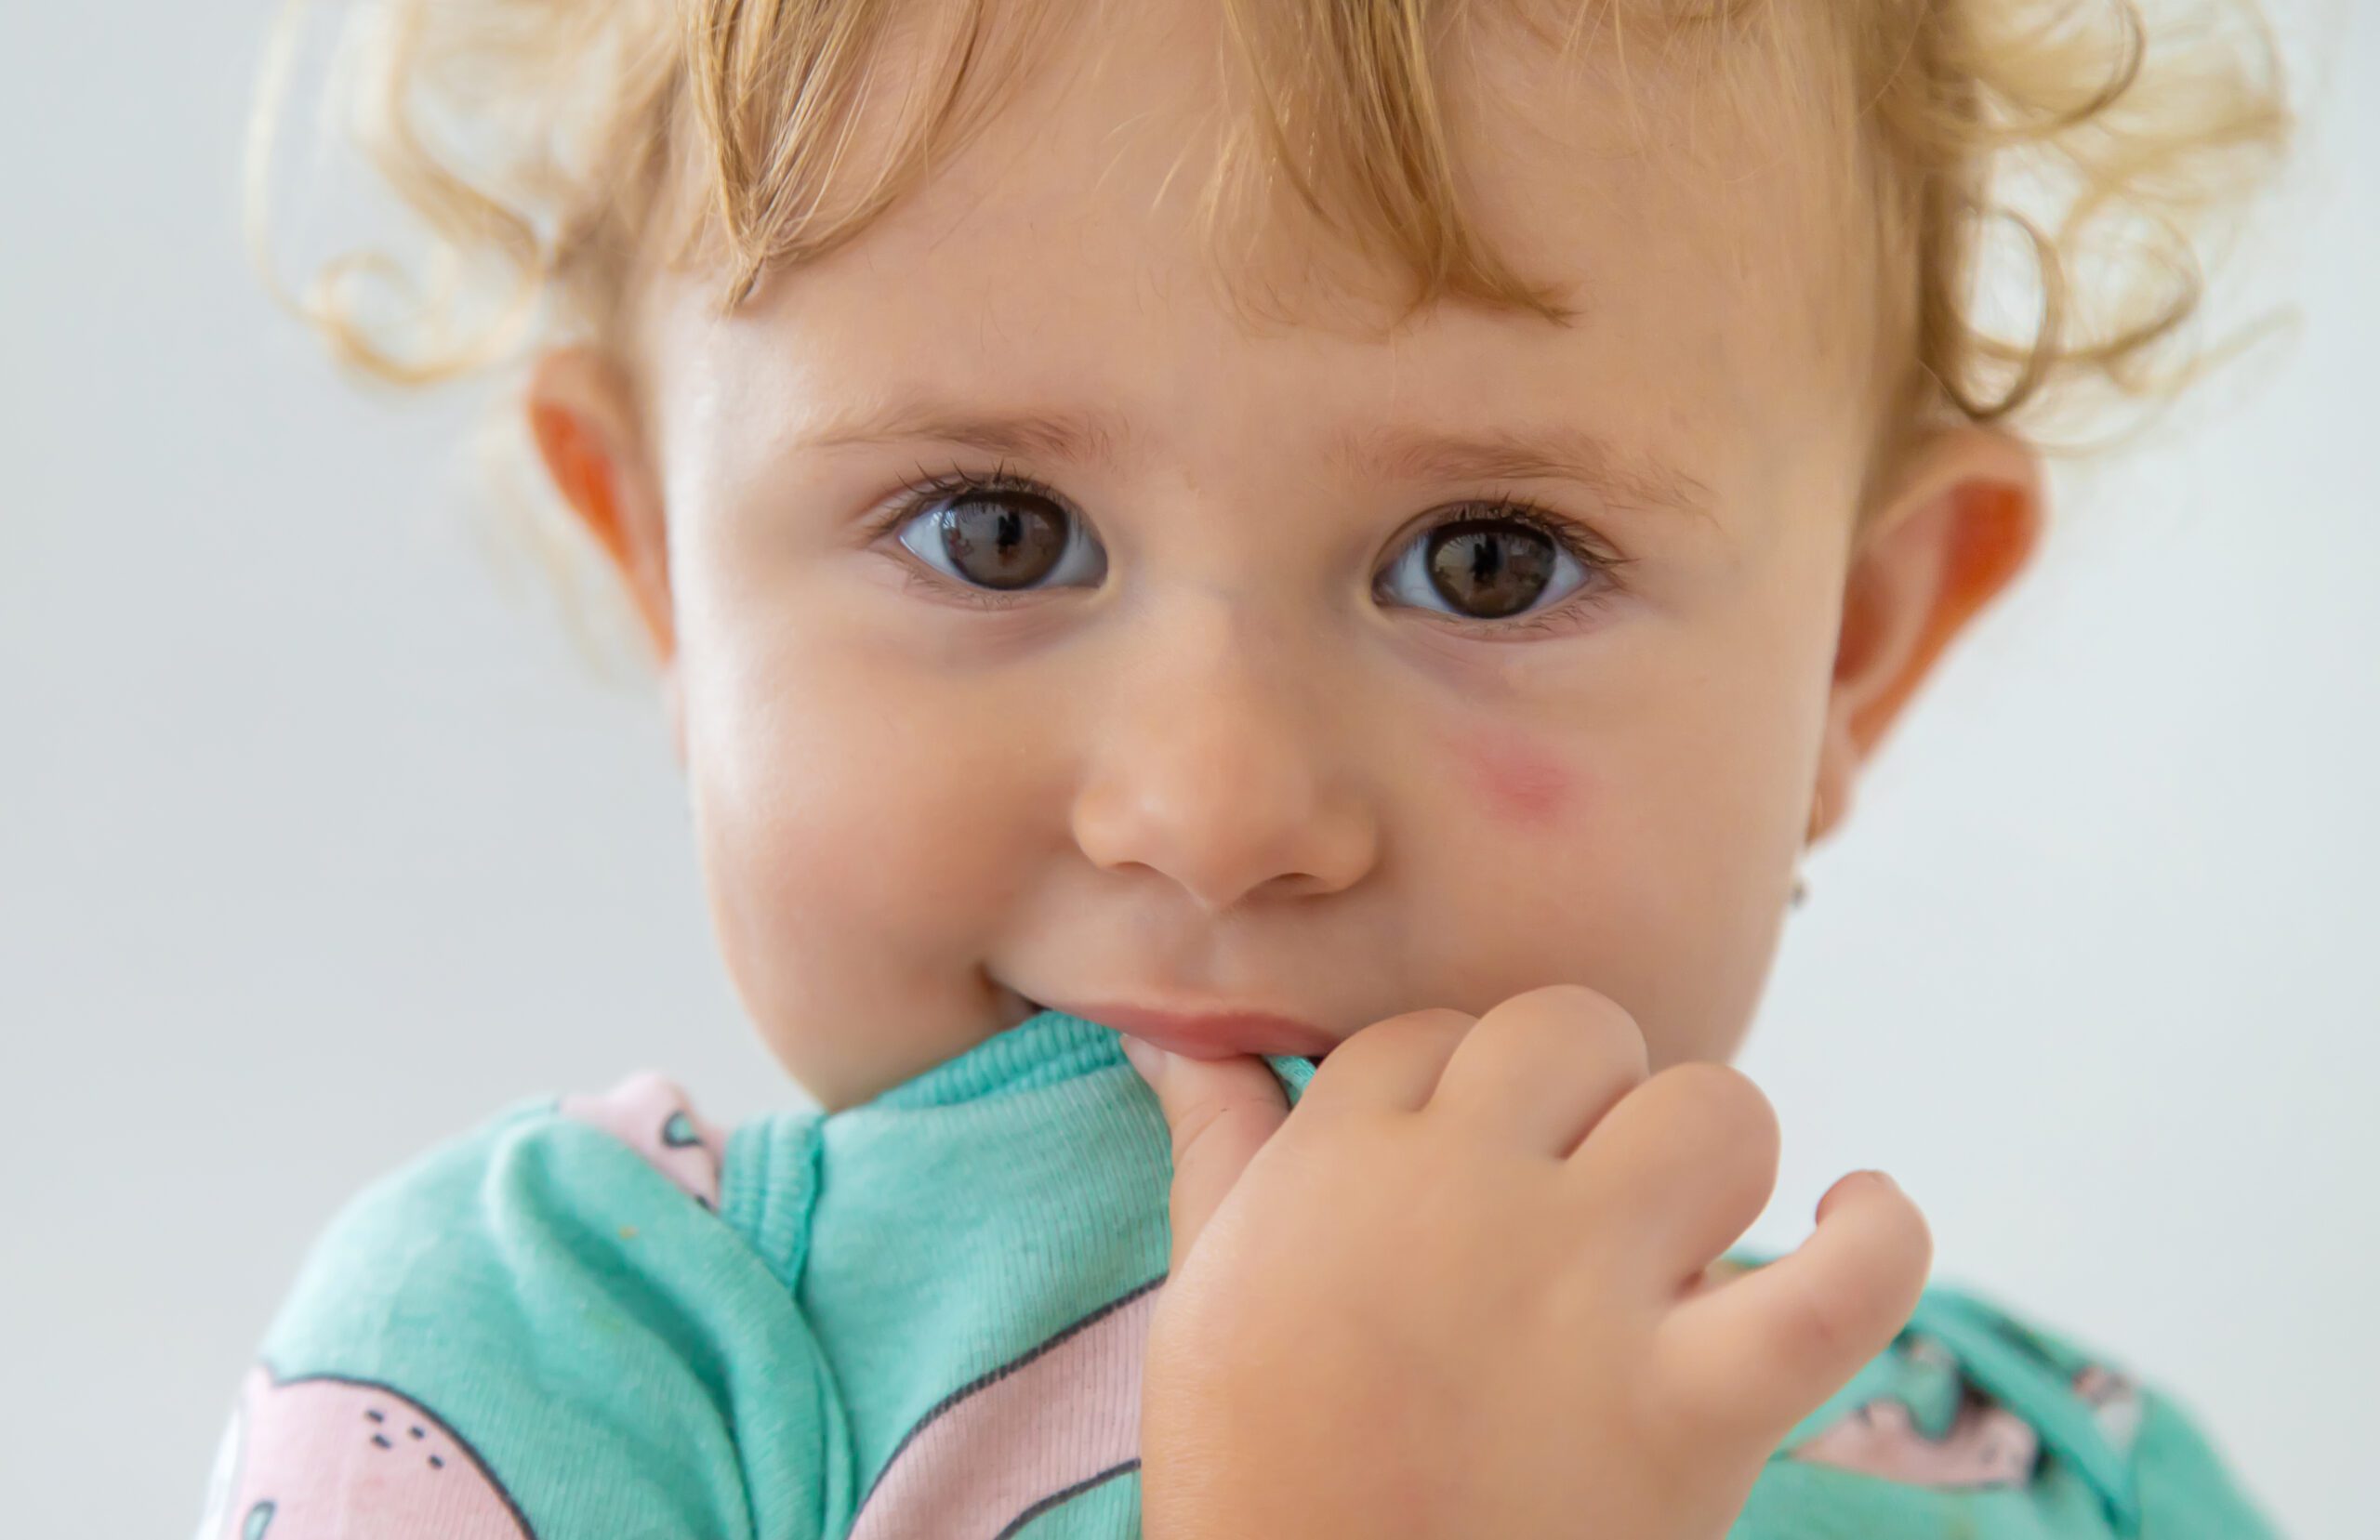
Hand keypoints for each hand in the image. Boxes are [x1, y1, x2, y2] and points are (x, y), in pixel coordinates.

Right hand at [1121, 982, 1930, 1539]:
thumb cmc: (1252, 1475)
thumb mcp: (1204, 1291)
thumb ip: (1216, 1147)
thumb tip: (1168, 1039)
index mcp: (1343, 1162)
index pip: (1433, 1035)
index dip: (1458, 1090)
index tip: (1457, 1165)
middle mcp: (1469, 1196)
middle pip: (1574, 1029)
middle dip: (1582, 1095)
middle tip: (1565, 1200)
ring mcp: (1587, 1298)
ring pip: (1715, 1112)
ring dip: (1709, 1158)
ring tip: (1674, 1236)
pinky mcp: (1695, 1412)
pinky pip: (1843, 1285)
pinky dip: (1882, 1238)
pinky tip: (1862, 1212)